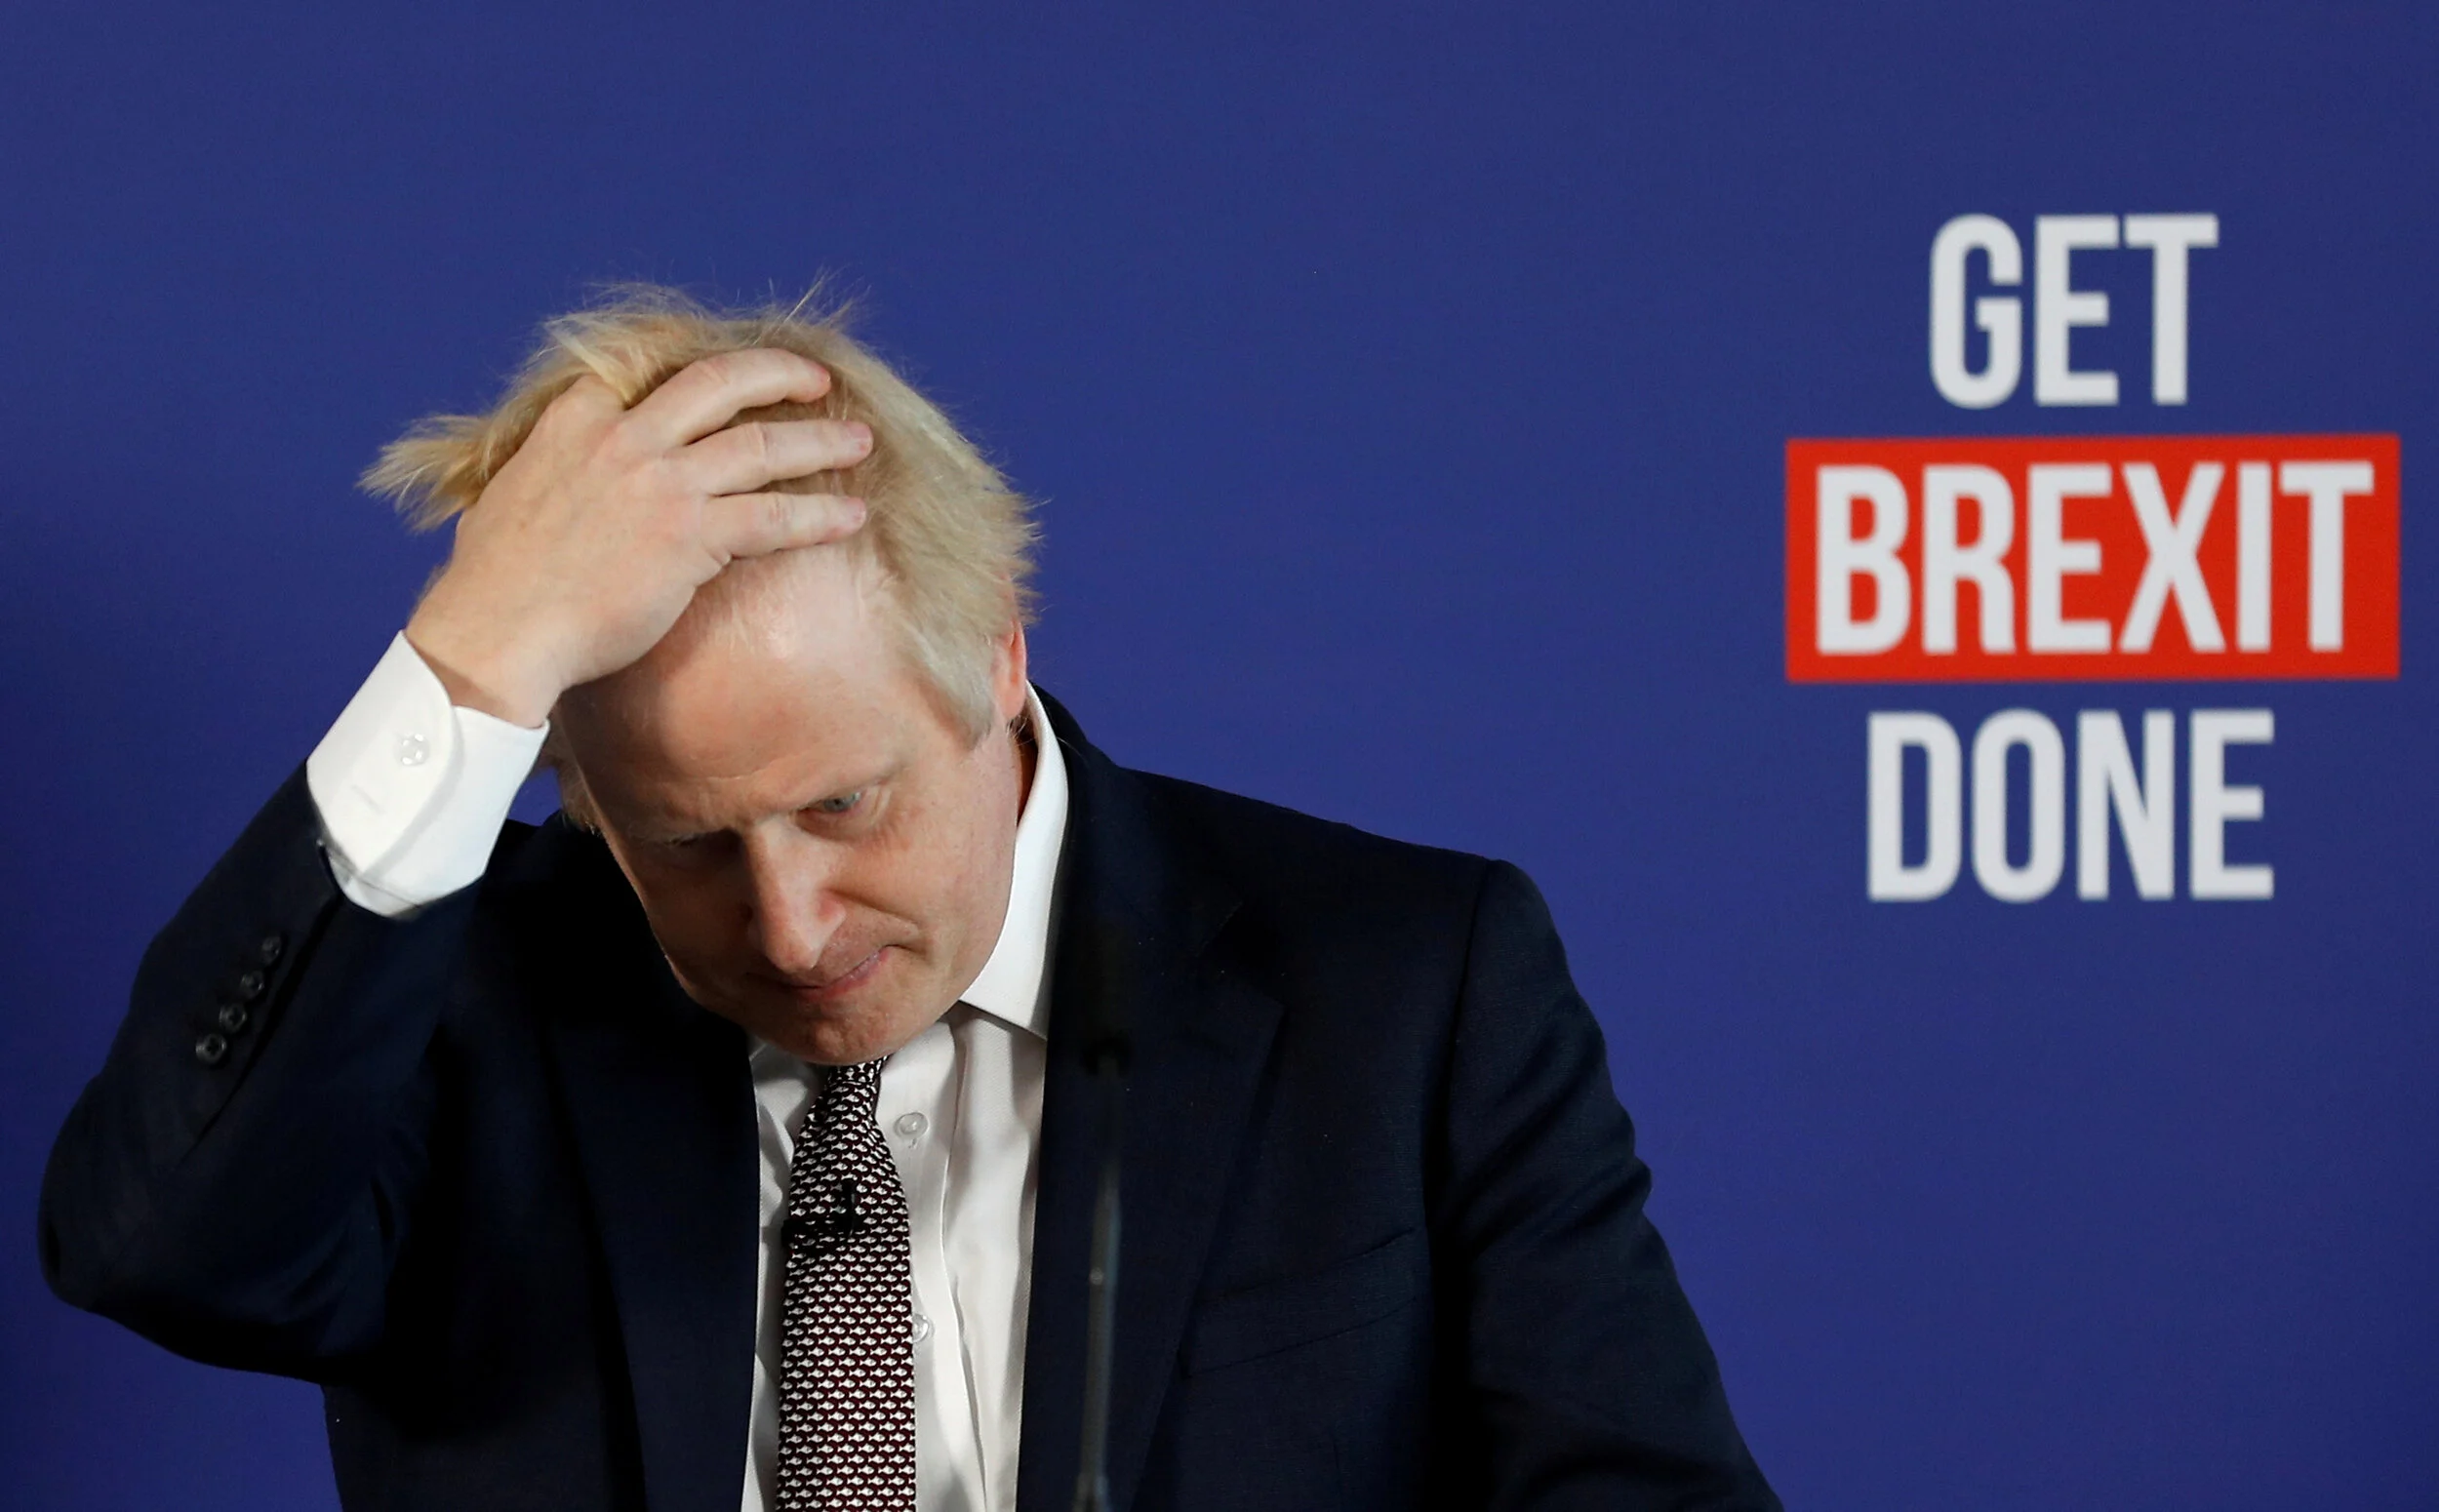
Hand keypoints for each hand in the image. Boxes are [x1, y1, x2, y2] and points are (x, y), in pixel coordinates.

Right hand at [403, 349, 871, 726]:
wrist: (496, 629)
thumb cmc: (495, 581)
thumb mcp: (511, 491)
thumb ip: (552, 468)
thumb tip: (556, 480)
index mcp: (577, 420)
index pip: (649, 367)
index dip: (700, 369)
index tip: (735, 373)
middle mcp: (625, 438)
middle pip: (719, 382)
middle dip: (777, 373)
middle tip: (817, 380)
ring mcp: (662, 484)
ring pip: (762, 445)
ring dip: (820, 440)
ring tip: (860, 440)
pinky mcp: (690, 536)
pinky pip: (773, 518)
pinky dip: (820, 515)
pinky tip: (853, 516)